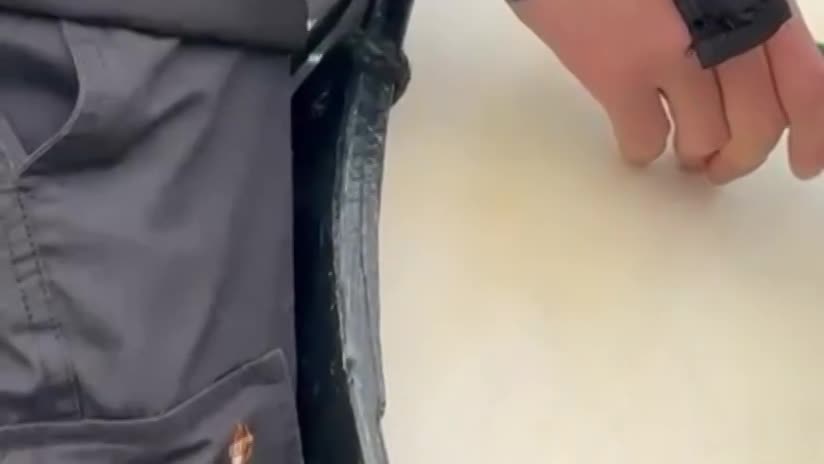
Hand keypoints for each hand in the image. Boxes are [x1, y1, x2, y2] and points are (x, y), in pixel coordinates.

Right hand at [509, 0, 823, 182]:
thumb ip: (742, 19)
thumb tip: (757, 79)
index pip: (809, 83)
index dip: (814, 135)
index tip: (804, 166)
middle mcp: (725, 26)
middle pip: (758, 124)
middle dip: (741, 158)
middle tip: (720, 167)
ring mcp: (671, 51)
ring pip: (705, 139)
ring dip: (693, 157)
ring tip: (679, 150)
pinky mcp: (617, 72)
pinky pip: (646, 140)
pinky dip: (643, 151)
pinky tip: (636, 140)